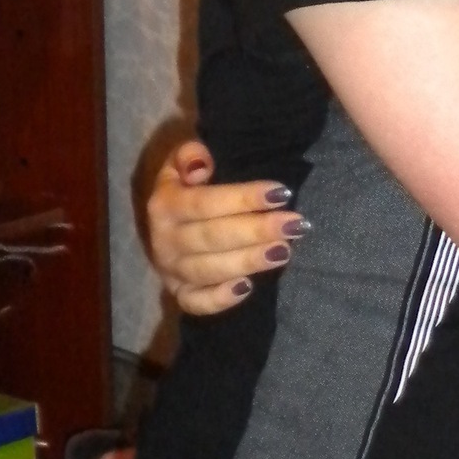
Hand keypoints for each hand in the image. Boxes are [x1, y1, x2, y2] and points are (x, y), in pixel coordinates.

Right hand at [147, 140, 306, 314]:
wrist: (166, 226)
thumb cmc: (187, 190)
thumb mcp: (180, 165)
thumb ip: (188, 156)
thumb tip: (201, 165)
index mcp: (165, 205)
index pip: (204, 202)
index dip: (242, 198)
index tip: (281, 193)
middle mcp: (164, 240)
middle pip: (211, 238)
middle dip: (256, 231)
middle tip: (295, 224)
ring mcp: (171, 271)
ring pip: (208, 270)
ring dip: (248, 261)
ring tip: (284, 251)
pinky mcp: (181, 294)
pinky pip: (197, 303)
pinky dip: (220, 299)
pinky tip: (248, 287)